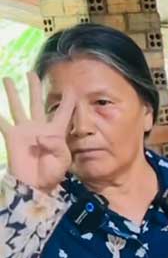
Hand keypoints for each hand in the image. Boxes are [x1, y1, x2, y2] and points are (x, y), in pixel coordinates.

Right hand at [1, 73, 74, 192]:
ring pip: (18, 107)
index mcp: (57, 131)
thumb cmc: (53, 173)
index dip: (68, 100)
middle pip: (37, 102)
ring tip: (8, 78)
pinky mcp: (12, 137)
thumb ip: (56, 146)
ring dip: (13, 93)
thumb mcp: (62, 160)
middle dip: (35, 88)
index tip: (71, 86)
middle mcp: (40, 127)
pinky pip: (2, 123)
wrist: (36, 185)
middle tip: (32, 73)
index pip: (64, 112)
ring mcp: (24, 130)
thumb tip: (41, 135)